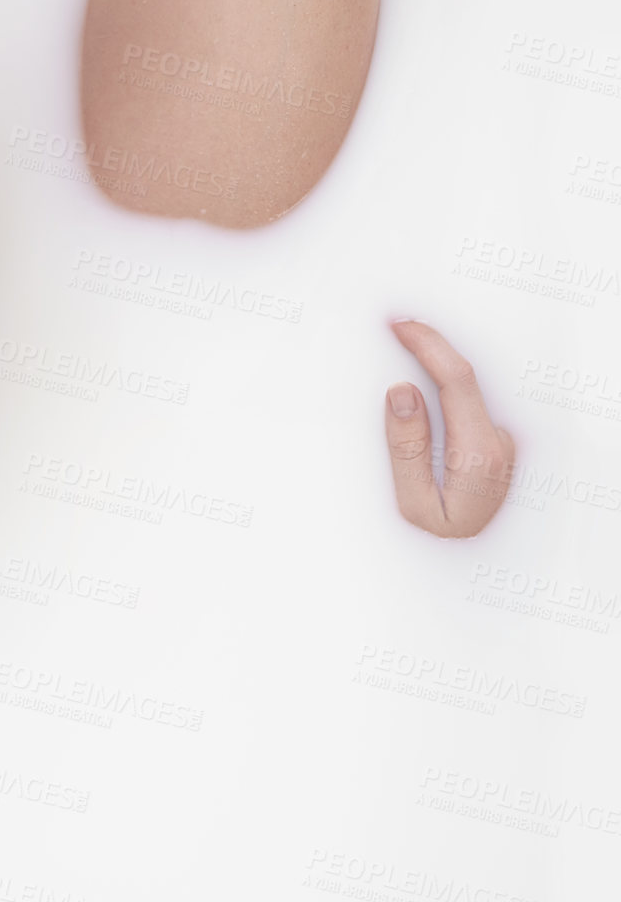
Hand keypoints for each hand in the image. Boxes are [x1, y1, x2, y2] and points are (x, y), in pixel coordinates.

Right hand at [384, 320, 515, 537]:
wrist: (480, 577)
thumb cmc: (443, 547)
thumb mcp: (412, 506)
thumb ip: (406, 446)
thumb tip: (402, 392)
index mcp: (481, 452)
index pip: (456, 380)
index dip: (427, 344)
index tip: (399, 325)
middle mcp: (501, 443)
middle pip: (466, 375)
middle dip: (432, 344)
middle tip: (398, 324)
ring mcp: (504, 445)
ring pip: (471, 388)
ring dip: (440, 361)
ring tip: (409, 343)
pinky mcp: (498, 448)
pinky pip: (472, 402)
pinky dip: (449, 382)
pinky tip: (428, 375)